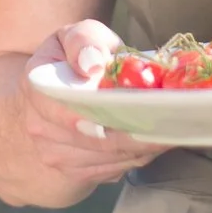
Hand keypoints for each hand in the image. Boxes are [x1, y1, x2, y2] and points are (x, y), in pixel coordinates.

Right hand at [19, 20, 166, 185]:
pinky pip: (117, 168)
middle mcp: (40, 129)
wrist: (46, 102)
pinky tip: (157, 137)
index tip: (131, 111)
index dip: (98, 113)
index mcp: (37, 88)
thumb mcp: (72, 37)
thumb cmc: (69, 63)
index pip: (65, 108)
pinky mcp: (77, 174)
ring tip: (173, 125)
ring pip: (113, 157)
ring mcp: (57, 156)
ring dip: (145, 145)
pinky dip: (141, 154)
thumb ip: (83, 41)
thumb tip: (93, 64)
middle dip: (137, 131)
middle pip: (98, 140)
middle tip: (174, 118)